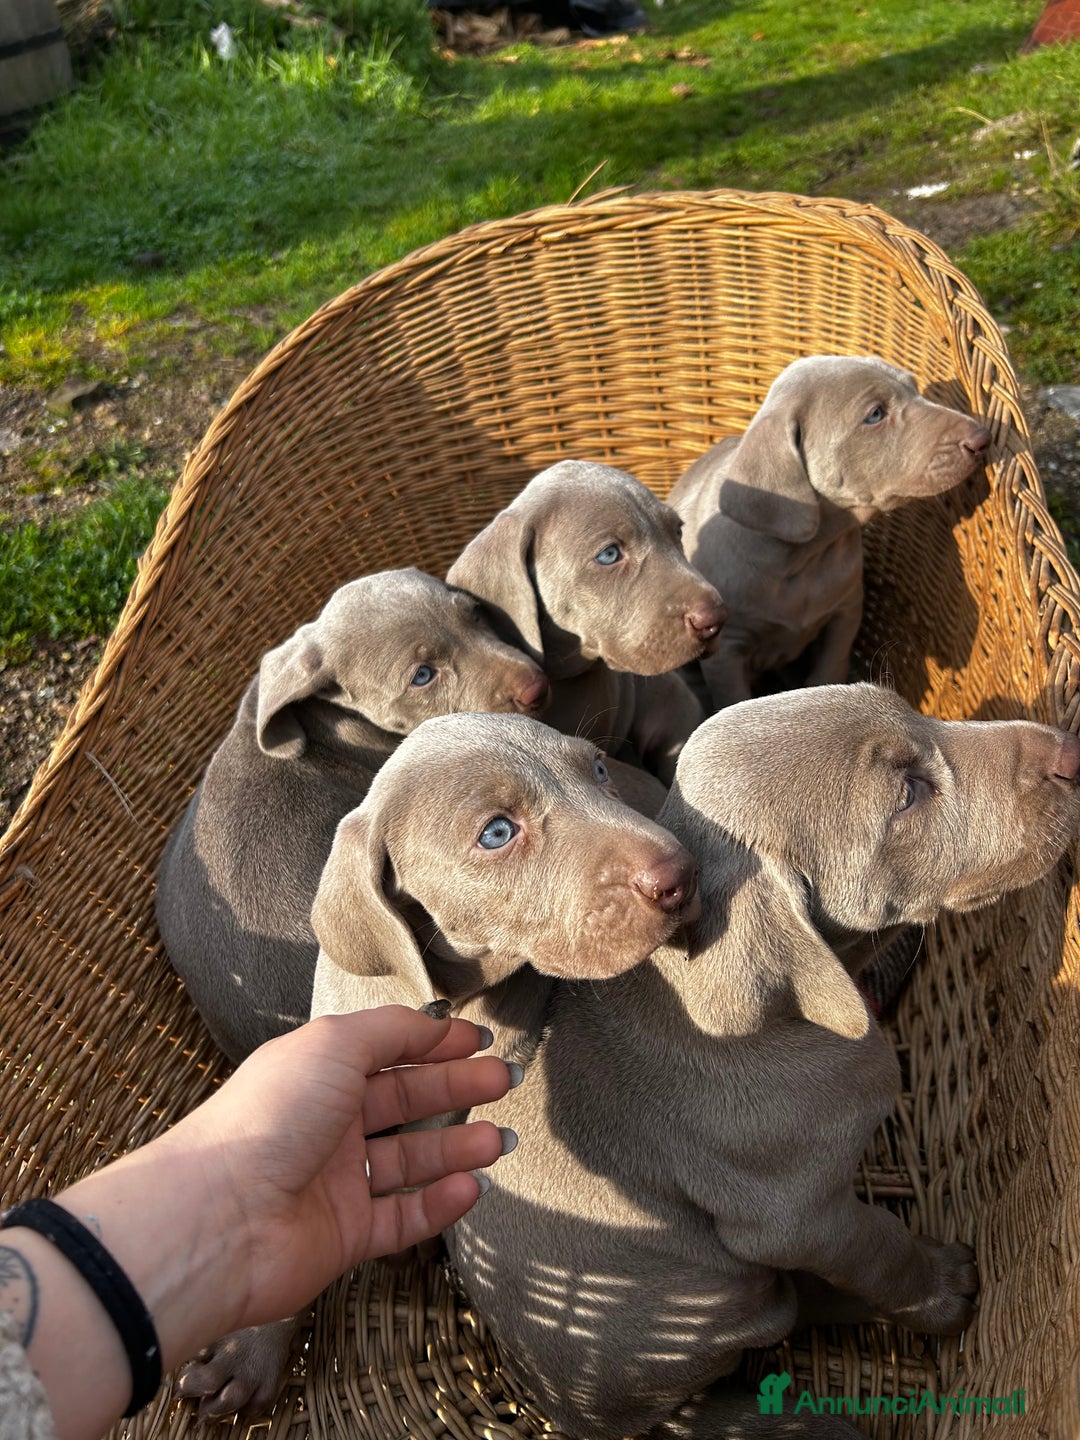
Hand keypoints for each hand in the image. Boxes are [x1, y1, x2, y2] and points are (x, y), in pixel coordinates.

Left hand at [156, 1005, 516, 1331]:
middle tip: (505, 1082)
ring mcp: (335, 1182)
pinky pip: (402, 1219)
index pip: (387, 1052)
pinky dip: (438, 1205)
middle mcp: (325, 1124)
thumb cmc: (268, 1118)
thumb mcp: (334, 1044)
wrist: (220, 1217)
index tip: (480, 1041)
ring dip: (458, 1149)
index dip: (434, 1044)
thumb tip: (438, 1021)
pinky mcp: (343, 1236)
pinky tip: (468, 1187)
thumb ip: (393, 1029)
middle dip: (458, 1089)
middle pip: (405, 1103)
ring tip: (499, 1141)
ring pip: (410, 1162)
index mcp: (316, 1073)